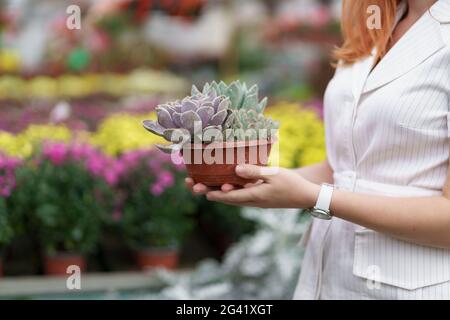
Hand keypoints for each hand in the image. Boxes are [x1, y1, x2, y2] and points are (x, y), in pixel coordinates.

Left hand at [198, 165, 319, 208]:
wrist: (306, 196)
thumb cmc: (291, 184)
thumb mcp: (274, 174)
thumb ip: (255, 172)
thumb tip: (236, 169)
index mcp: (254, 196)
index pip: (228, 197)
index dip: (212, 193)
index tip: (198, 188)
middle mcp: (251, 201)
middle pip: (225, 198)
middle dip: (208, 191)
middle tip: (192, 185)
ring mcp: (255, 200)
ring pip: (231, 197)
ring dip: (216, 191)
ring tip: (201, 185)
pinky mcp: (259, 197)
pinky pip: (239, 195)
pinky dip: (228, 190)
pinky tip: (223, 184)